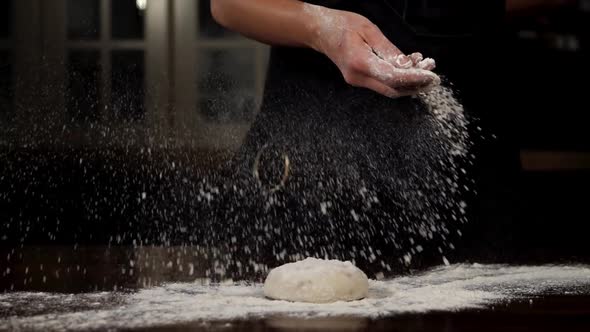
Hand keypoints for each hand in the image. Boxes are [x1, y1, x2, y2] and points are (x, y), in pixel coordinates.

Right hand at [304, 4, 439, 97]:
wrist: (320, 32)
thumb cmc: (342, 26)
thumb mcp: (369, 31)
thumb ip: (389, 50)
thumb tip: (407, 65)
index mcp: (360, 63)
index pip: (392, 77)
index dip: (414, 78)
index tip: (430, 76)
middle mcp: (358, 77)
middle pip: (392, 90)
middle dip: (415, 85)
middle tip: (433, 77)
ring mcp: (358, 81)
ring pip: (389, 89)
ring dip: (409, 82)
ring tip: (425, 69)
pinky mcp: (360, 80)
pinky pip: (382, 83)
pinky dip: (399, 79)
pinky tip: (409, 67)